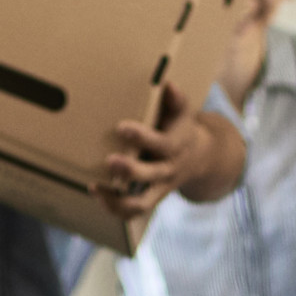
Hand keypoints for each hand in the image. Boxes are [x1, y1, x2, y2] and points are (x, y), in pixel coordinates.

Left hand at [97, 82, 243, 217]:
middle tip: (109, 160)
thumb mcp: (183, 113)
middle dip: (130, 170)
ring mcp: (160, 188)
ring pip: (142, 203)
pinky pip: (134, 211)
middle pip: (151, 175)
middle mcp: (168, 170)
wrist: (200, 158)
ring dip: (118, 200)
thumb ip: (176, 100)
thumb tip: (168, 84)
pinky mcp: (151, 198)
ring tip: (96, 188)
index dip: (142, 137)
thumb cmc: (182, 128)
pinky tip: (97, 194)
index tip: (121, 127)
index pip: (161, 144)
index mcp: (175, 146)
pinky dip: (115, 208)